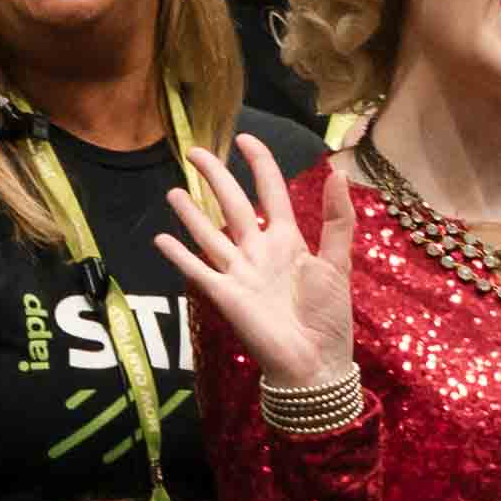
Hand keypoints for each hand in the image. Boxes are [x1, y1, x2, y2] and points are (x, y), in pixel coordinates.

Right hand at [157, 131, 353, 401]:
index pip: (270, 191)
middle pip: (233, 204)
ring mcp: (239, 272)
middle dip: (215, 177)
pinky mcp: (225, 295)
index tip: (245, 139)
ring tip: (173, 190)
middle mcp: (259, 250)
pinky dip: (179, 255)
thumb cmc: (328, 315)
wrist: (314, 362)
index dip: (259, 164)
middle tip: (194, 151)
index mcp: (287, 239)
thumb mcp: (338, 263)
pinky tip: (161, 238)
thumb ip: (337, 220)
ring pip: (209, 233)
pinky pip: (198, 270)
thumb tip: (340, 172)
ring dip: (190, 213)